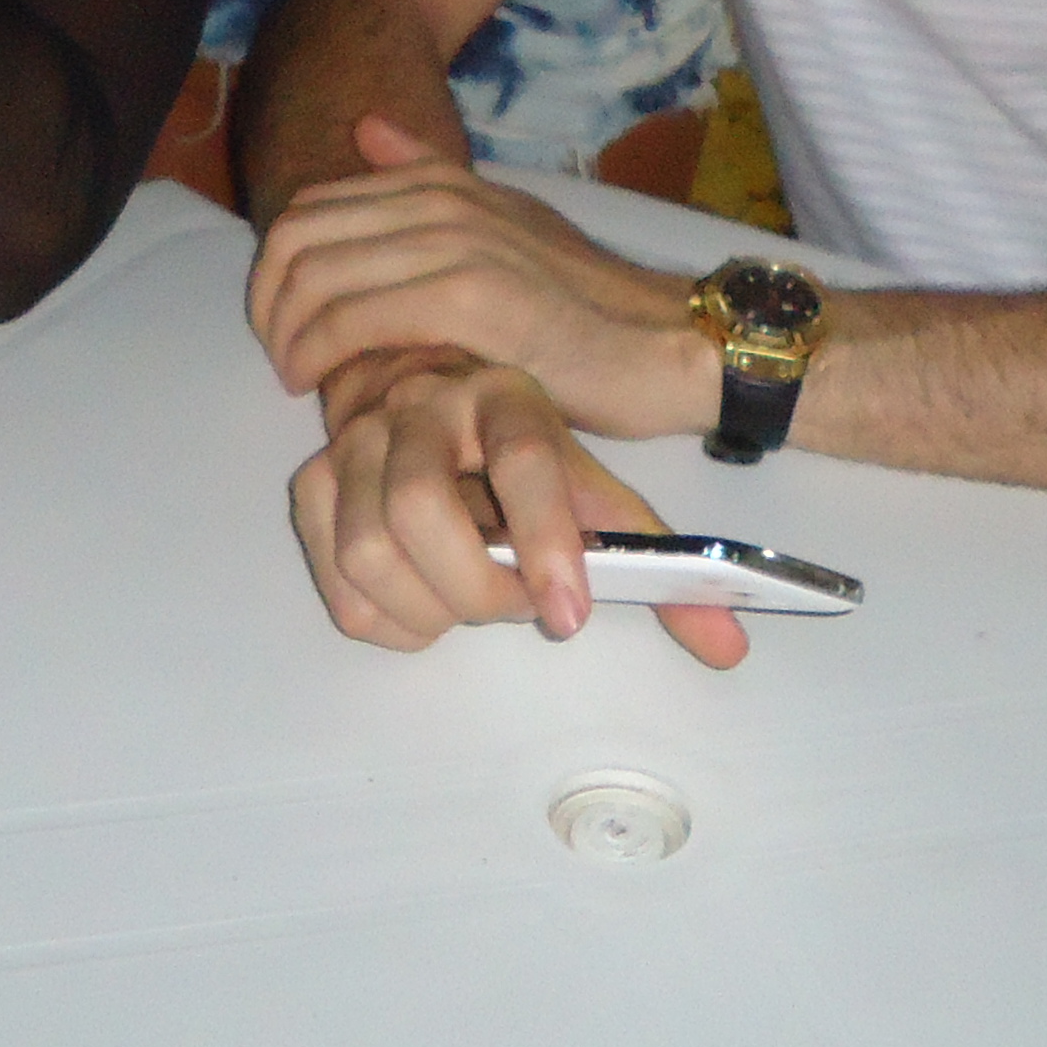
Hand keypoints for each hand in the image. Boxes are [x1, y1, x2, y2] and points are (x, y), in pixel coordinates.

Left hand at [249, 116, 710, 437]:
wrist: (666, 344)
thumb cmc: (584, 308)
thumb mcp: (504, 228)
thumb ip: (431, 181)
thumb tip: (365, 129)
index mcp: (443, 185)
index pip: (314, 206)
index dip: (277, 266)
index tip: (283, 323)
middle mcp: (441, 202)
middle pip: (299, 236)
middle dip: (269, 301)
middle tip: (280, 357)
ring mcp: (454, 244)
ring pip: (317, 279)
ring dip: (287, 335)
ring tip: (297, 379)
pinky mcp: (467, 298)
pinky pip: (353, 320)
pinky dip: (321, 355)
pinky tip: (323, 390)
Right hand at [288, 350, 745, 669]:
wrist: (432, 398)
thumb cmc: (524, 461)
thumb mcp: (593, 493)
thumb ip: (660, 569)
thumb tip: (730, 650)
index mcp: (508, 397)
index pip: (526, 459)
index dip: (544, 541)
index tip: (568, 617)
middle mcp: (423, 403)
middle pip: (417, 506)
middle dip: (472, 588)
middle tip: (516, 608)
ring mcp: (357, 438)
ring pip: (366, 548)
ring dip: (426, 607)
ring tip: (469, 603)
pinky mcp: (316, 480)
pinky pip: (335, 579)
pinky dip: (384, 618)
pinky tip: (423, 605)